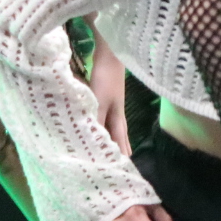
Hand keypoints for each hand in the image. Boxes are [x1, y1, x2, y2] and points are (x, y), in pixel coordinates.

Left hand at [89, 37, 127, 153]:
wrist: (110, 56)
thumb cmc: (105, 80)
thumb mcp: (99, 102)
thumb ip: (96, 121)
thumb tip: (94, 141)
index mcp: (117, 116)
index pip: (120, 139)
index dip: (122, 151)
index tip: (125, 165)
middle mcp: (117, 111)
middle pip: (120, 132)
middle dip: (123, 145)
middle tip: (126, 159)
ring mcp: (113, 102)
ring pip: (114, 124)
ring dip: (115, 135)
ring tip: (115, 144)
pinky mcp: (106, 94)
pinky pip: (106, 115)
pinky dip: (106, 123)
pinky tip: (102, 121)